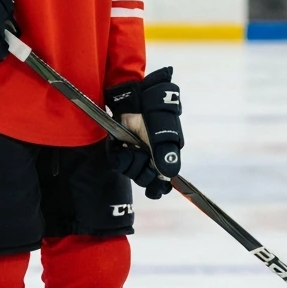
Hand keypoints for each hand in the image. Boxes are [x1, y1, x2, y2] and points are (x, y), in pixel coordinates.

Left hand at [106, 67, 182, 198]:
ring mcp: (134, 153)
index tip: (153, 191)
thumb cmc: (156, 112)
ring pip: (131, 172)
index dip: (157, 187)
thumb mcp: (165, 132)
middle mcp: (149, 157)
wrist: (136, 96)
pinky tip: (122, 149)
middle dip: (142, 171)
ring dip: (131, 162)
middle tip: (143, 155)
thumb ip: (167, 153)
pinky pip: (117, 163)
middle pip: (145, 179)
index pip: (162, 180)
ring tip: (132, 147)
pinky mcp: (119, 149)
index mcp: (163, 155)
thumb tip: (169, 175)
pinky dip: (119, 158)